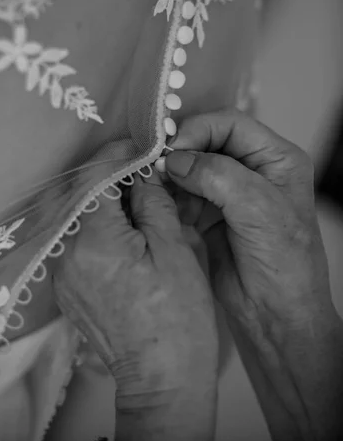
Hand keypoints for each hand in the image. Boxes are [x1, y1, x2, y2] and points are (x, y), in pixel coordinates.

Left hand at [53, 172, 216, 396]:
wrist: (162, 380)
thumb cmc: (178, 317)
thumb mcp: (175, 249)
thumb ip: (153, 202)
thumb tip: (143, 171)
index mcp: (94, 240)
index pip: (96, 176)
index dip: (118, 154)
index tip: (141, 146)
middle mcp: (66, 252)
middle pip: (79, 192)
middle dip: (107, 175)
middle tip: (140, 172)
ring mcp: (61, 272)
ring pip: (75, 215)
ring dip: (101, 199)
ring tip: (135, 201)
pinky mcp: (65, 287)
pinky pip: (74, 240)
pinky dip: (94, 225)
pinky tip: (122, 231)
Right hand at [165, 109, 334, 336]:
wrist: (275, 316)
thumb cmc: (284, 263)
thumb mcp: (258, 210)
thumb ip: (217, 175)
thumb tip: (174, 158)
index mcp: (276, 159)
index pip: (231, 124)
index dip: (199, 129)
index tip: (171, 148)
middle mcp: (253, 169)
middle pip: (207, 142)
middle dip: (181, 152)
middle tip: (155, 165)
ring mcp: (229, 191)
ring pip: (190, 167)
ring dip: (171, 174)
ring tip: (155, 186)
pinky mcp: (209, 212)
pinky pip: (182, 192)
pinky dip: (169, 195)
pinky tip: (161, 204)